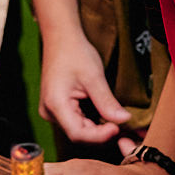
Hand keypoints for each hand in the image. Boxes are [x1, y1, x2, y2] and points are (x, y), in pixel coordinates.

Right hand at [35, 19, 131, 145]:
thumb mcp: (94, 77)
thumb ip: (107, 102)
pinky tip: (106, 116)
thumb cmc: (75, 52)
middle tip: (123, 127)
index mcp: (55, 104)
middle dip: (102, 133)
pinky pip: (77, 121)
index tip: (118, 128)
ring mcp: (53, 111)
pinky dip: (93, 121)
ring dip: (98, 128)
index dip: (99, 136)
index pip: (78, 133)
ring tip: (118, 122)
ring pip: (79, 129)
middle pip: (78, 134)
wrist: (61, 38)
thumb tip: (124, 120)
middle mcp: (50, 112)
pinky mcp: (59, 109)